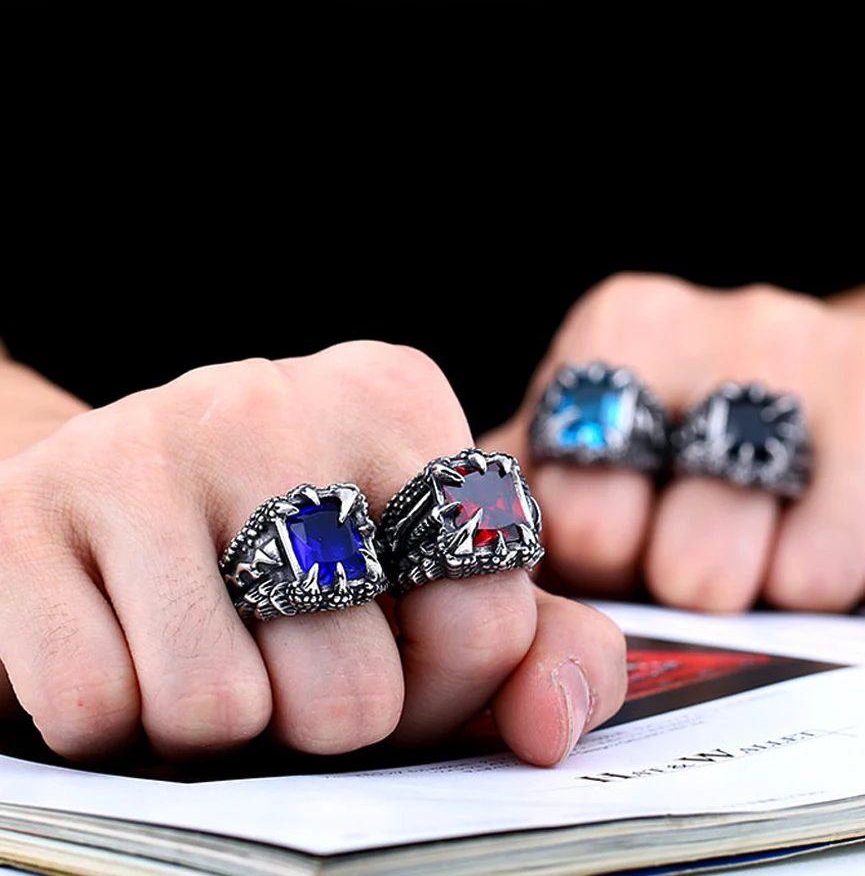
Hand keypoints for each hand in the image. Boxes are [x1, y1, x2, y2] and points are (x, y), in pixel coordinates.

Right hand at [0, 342, 624, 762]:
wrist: (107, 505)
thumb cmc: (290, 554)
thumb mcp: (422, 576)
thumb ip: (524, 643)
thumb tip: (548, 731)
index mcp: (396, 399)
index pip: (487, 616)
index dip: (440, 686)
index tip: (389, 648)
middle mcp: (274, 398)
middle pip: (357, 694)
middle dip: (318, 715)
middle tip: (282, 654)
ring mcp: (143, 445)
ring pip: (219, 714)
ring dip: (212, 724)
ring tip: (200, 644)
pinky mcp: (27, 514)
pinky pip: (96, 710)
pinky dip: (112, 717)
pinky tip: (119, 636)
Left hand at [482, 275, 864, 611]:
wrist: (827, 389)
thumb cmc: (681, 432)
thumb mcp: (584, 445)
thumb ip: (522, 502)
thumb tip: (477, 596)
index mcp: (632, 321)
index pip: (587, 501)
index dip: (603, 550)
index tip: (622, 537)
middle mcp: (751, 318)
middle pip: (697, 557)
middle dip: (694, 582)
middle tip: (701, 559)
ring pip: (811, 573)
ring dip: (782, 587)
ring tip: (772, 542)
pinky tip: (846, 528)